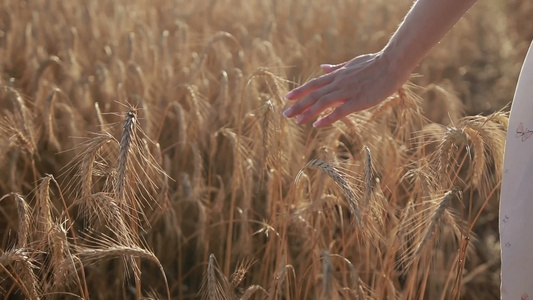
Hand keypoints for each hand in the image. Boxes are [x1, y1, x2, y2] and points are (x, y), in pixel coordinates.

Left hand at [283, 52, 410, 126]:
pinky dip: (327, 118)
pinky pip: (339, 111)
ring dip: (308, 113)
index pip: (314, 84)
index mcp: (337, 75)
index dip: (300, 91)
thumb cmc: (375, 63)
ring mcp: (348, 92)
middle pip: (314, 95)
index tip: (287, 98)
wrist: (392, 63)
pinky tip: (316, 125)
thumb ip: (336, 68)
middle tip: (285, 114)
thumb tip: (322, 67)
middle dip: (298, 105)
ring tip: (297, 122)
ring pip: (323, 103)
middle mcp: (339, 83)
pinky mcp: (358, 101)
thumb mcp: (352, 63)